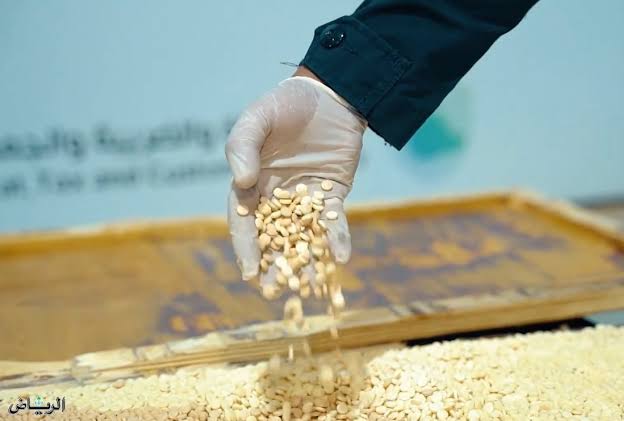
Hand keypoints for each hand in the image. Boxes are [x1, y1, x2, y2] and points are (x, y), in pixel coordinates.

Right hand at [225, 74, 365, 284]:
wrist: (330, 95)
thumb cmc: (286, 105)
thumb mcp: (257, 118)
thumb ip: (243, 145)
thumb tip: (241, 180)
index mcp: (252, 184)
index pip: (244, 221)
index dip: (245, 247)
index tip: (248, 272)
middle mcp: (277, 197)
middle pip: (273, 237)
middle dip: (273, 265)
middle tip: (273, 294)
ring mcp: (306, 199)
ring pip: (302, 236)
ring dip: (305, 261)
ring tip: (307, 288)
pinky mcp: (332, 196)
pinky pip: (333, 222)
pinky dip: (337, 239)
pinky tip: (341, 258)